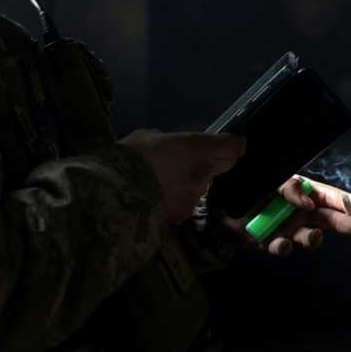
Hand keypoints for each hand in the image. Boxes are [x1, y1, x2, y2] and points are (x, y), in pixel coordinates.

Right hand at [119, 129, 245, 222]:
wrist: (115, 192)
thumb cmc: (130, 155)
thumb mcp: (148, 137)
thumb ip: (169, 142)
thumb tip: (171, 147)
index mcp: (198, 148)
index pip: (233, 146)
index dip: (235, 143)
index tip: (232, 142)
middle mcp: (204, 172)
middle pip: (226, 165)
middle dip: (218, 161)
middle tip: (198, 158)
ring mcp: (195, 196)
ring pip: (203, 185)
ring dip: (193, 181)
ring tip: (167, 181)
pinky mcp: (183, 214)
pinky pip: (187, 202)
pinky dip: (179, 199)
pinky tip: (159, 197)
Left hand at [226, 177, 350, 256]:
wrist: (218, 202)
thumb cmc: (248, 186)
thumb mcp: (273, 178)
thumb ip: (290, 188)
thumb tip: (308, 203)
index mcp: (299, 191)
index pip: (327, 196)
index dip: (344, 202)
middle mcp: (297, 211)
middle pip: (325, 218)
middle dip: (342, 223)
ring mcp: (286, 228)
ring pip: (307, 236)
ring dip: (313, 238)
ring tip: (314, 236)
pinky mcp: (269, 242)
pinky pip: (281, 247)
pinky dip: (284, 246)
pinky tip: (283, 242)